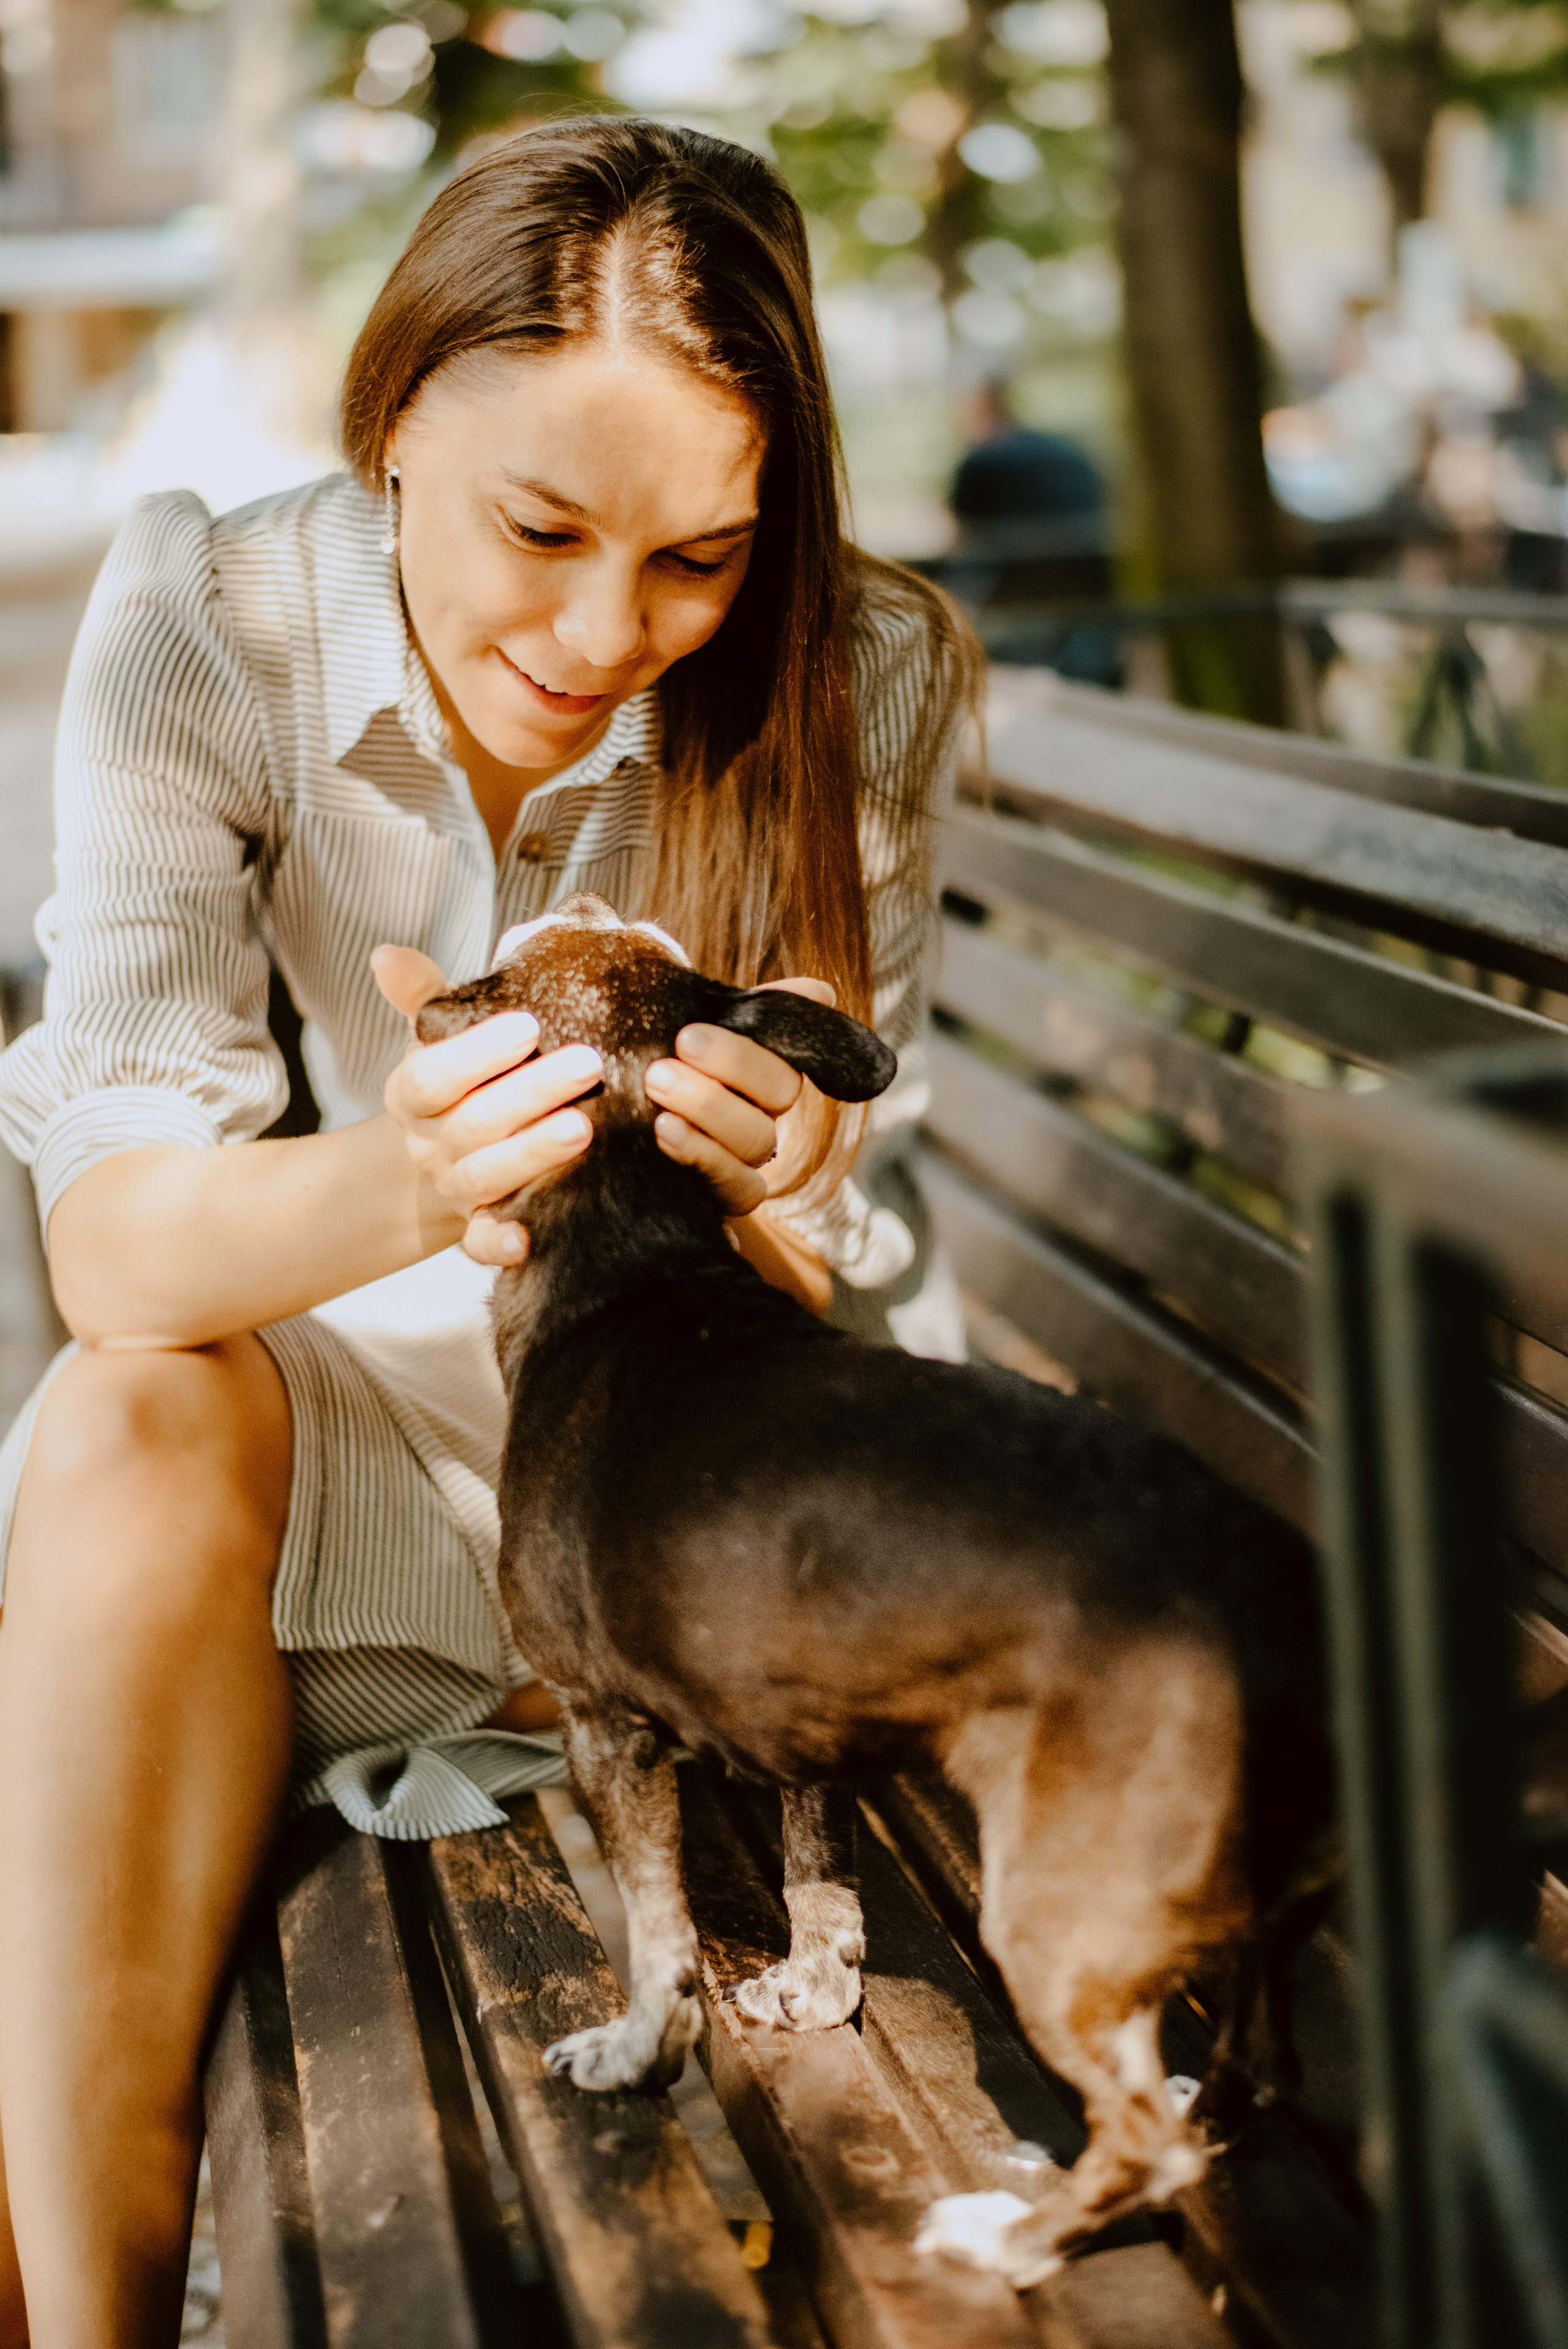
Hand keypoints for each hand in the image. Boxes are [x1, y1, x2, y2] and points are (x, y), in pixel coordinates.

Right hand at [373, 944, 600, 1267]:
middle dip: (532, 1092)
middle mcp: (429, 1145)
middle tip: (588, 1063)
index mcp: (411, 1095)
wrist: (456, 1152)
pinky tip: (527, 1239)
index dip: (477, 1053)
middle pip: (474, 1122)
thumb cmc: (464, 1078)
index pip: (432, 1076)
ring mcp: (455, 1188)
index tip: (528, 1024)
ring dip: (533, 1153)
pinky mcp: (479, 1226)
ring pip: (486, 1176)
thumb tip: (386, 953)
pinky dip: (499, 1244)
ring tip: (584, 1127)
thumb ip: (424, 996)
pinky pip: (481, 1243)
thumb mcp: (441, 1035)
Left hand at [644, 977, 835, 1216]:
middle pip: (781, 1088)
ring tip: (656, 1084)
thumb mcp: (673, 1025)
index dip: (768, 1028)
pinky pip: (745, 1190)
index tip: (691, 1028)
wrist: (597, 1135)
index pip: (788, 1041)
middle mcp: (762, 1108)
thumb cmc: (641, 1065)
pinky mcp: (728, 1197)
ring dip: (709, 1108)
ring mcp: (748, 1156)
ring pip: (760, 1138)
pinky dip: (706, 1158)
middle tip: (673, 1050)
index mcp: (757, 1060)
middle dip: (730, 1064)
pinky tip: (664, 1132)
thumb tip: (819, 992)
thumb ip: (732, 1007)